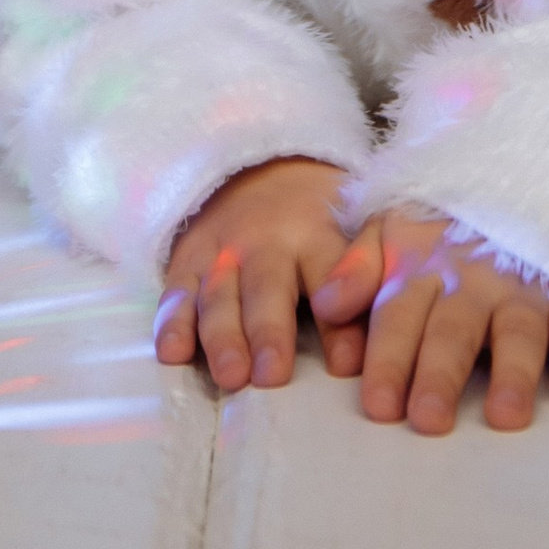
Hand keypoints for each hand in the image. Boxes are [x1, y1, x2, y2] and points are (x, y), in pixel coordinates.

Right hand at [156, 157, 366, 392]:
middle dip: (268, 331)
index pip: (329, 274)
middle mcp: (265, 242)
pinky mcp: (185, 265)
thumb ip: (370, 279)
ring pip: (219, 296)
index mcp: (315, 233)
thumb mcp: (354, 228)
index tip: (344, 365)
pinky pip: (176, 294)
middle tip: (272, 375)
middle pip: (266, 287)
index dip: (338, 321)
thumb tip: (376, 349)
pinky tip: (173, 353)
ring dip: (223, 336)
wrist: (258, 172)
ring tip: (231, 376)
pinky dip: (172, 323)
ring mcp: (220, 254)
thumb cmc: (319, 222)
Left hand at [312, 213, 548, 434]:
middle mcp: (473, 282)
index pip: (399, 318)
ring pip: (517, 331)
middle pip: (454, 331)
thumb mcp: (387, 232)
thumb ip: (355, 269)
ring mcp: (523, 290)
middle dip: (440, 374)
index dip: (388, 360)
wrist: (510, 177)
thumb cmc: (438, 228)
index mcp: (422, 269)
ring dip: (513, 373)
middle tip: (429, 420)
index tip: (379, 406)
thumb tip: (325, 304)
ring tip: (504, 416)